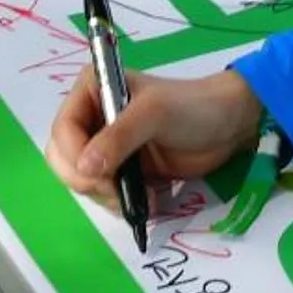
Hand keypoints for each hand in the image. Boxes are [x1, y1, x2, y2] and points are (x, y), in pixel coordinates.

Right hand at [45, 65, 263, 206]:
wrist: (229, 125)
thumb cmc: (192, 107)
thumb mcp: (155, 114)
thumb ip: (118, 137)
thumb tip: (84, 168)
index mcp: (93, 89)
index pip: (63, 130)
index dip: (75, 158)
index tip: (101, 176)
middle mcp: (93, 116)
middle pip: (64, 158)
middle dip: (86, 181)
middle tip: (116, 191)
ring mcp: (107, 145)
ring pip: (82, 180)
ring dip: (105, 196)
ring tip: (138, 198)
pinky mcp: (123, 168)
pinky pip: (104, 193)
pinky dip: (119, 203)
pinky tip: (146, 202)